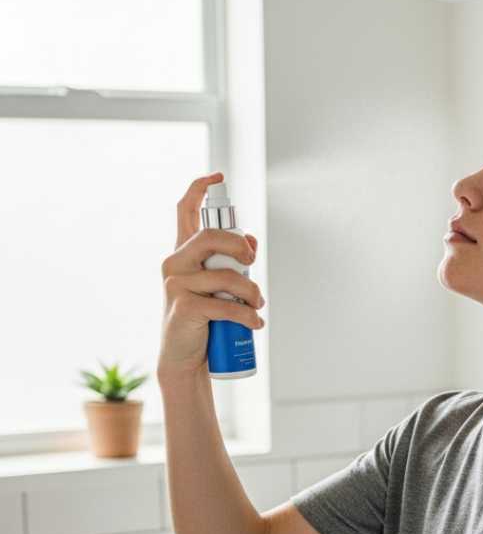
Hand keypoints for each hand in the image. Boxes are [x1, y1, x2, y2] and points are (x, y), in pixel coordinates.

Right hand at [158, 172, 264, 377]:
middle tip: (253, 265)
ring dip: (252, 292)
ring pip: (226, 276)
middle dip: (240, 248)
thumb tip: (251, 241)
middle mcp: (174, 263)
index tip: (218, 176)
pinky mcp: (183, 307)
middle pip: (211, 237)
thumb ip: (231, 262)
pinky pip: (226, 305)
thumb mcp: (218, 287)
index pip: (184, 211)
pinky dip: (248, 316)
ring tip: (258, 306)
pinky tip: (255, 324)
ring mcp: (175, 284)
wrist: (185, 358)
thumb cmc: (205, 320)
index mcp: (182, 253)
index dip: (199, 188)